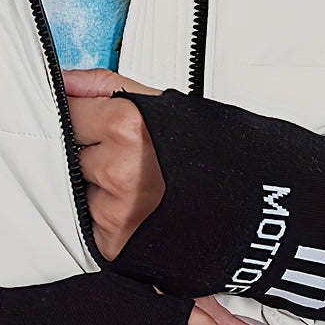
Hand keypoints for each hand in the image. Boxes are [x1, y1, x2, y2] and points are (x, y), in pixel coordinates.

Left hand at [63, 67, 259, 324]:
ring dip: (93, 186)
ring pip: (76, 188)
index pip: (68, 113)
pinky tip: (135, 208)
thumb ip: (106, 86)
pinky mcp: (115, 246)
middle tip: (122, 156)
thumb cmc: (216, 155)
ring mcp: (114, 211)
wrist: (258, 211)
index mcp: (125, 127)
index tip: (91, 123)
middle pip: (68, 152)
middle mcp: (116, 171)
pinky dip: (103, 216)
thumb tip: (65, 79)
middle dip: (88, 152)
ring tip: (136, 184)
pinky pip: (88, 223)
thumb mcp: (164, 105)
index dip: (81, 118)